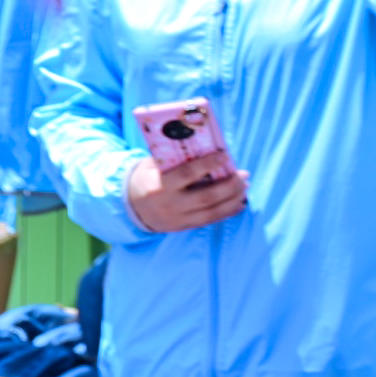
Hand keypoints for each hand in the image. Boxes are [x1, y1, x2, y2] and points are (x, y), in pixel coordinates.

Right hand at [125, 155, 247, 233]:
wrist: (130, 206)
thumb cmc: (146, 179)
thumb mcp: (152, 166)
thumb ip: (173, 160)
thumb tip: (203, 150)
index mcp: (160, 185)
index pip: (188, 174)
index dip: (208, 164)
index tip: (225, 156)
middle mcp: (170, 204)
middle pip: (206, 196)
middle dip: (229, 186)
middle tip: (244, 175)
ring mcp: (178, 218)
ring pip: (212, 211)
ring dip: (233, 199)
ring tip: (245, 187)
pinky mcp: (184, 227)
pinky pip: (210, 220)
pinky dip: (227, 212)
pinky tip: (239, 203)